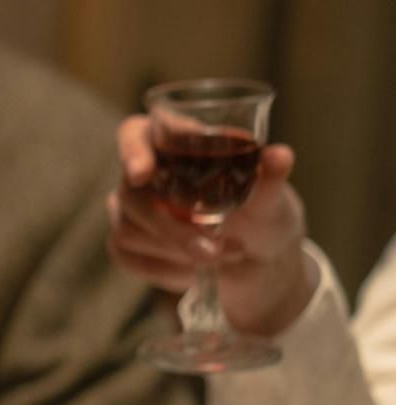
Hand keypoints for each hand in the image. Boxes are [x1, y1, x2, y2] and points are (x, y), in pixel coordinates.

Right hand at [107, 114, 313, 335]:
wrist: (258, 261)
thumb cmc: (261, 214)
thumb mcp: (273, 198)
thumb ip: (270, 178)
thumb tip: (279, 155)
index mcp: (171, 145)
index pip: (134, 134)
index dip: (132, 150)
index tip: (143, 173)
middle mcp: (142, 174)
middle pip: (130, 192)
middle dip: (169, 226)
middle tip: (210, 249)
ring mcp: (129, 210)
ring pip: (128, 228)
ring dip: (176, 251)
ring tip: (222, 256)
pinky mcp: (125, 246)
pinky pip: (129, 258)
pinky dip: (168, 270)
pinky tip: (195, 270)